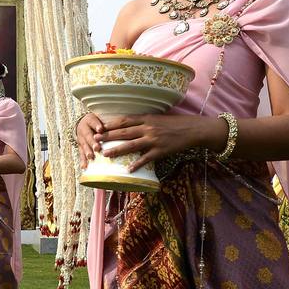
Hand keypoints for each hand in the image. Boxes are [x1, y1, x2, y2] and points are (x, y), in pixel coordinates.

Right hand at [75, 113, 103, 168]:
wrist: (81, 123)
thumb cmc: (96, 122)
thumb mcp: (99, 118)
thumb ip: (108, 121)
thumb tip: (123, 123)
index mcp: (89, 121)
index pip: (93, 122)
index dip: (96, 125)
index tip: (100, 129)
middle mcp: (84, 130)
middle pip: (88, 136)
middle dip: (92, 142)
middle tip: (97, 147)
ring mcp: (81, 139)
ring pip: (84, 145)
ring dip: (87, 152)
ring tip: (91, 157)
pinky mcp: (80, 147)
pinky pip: (81, 154)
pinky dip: (82, 160)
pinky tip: (84, 167)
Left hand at [96, 113, 219, 173]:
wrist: (192, 129)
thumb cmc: (175, 123)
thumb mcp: (159, 118)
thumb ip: (145, 121)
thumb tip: (130, 124)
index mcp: (147, 118)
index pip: (125, 120)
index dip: (111, 124)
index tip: (99, 127)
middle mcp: (148, 128)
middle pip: (125, 132)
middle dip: (109, 136)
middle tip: (96, 140)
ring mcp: (154, 139)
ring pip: (132, 145)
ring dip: (118, 150)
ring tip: (106, 154)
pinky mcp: (161, 150)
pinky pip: (147, 158)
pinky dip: (137, 164)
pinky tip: (129, 170)